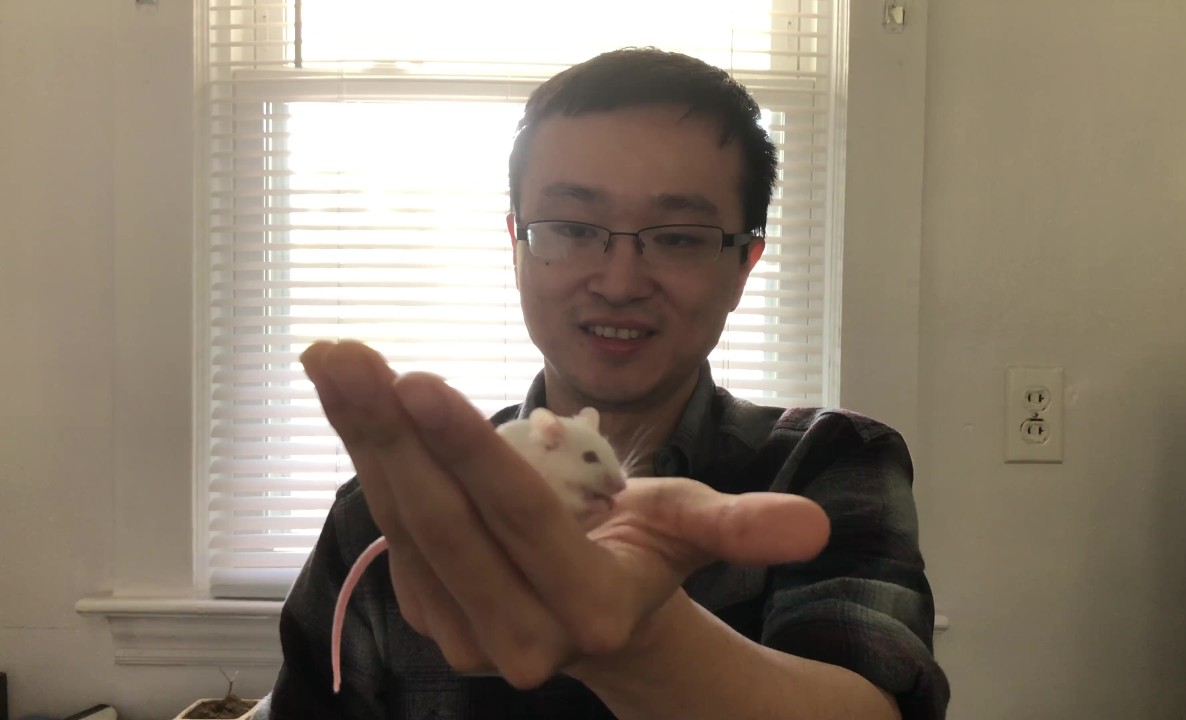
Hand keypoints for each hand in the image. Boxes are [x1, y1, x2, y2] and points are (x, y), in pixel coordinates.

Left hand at [302, 340, 830, 687]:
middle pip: (443, 523)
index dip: (469, 450)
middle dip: (386, 433)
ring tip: (334, 360)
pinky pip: (392, 530)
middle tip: (342, 353)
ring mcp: (465, 637)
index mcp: (593, 610)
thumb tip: (813, 529)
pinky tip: (353, 402)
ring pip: (403, 523)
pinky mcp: (429, 618)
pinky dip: (370, 460)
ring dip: (362, 438)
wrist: (600, 612)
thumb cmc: (647, 548)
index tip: (416, 378)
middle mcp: (521, 641)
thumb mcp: (692, 525)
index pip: (522, 520)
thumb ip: (739, 526)